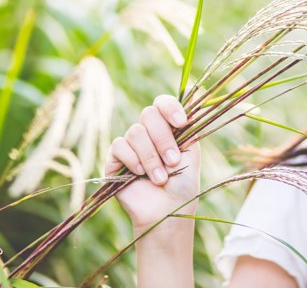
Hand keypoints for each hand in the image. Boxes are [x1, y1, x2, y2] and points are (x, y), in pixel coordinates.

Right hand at [106, 94, 200, 235]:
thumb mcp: (192, 153)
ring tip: (160, 178)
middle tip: (173, 161)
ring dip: (151, 156)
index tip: (181, 122)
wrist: (167, 213)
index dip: (170, 107)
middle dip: (163, 138)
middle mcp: (148, 133)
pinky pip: (119, 146)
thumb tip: (188, 93)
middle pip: (149, 114)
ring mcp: (130, 145)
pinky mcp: (114, 159)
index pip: (162, 103)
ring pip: (135, 132)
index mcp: (167, 127)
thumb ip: (188, 127)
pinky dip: (133, 159)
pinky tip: (140, 174)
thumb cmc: (182, 185)